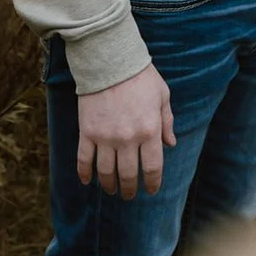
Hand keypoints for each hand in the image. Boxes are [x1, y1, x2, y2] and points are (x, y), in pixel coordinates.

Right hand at [77, 62, 175, 198]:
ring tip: (112, 191)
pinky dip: (85, 174)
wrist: (111, 61)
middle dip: (130, 189)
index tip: (151, 190)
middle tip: (130, 195)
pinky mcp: (88, 132)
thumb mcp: (162, 95)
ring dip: (109, 185)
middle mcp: (128, 138)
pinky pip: (84, 160)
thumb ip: (167, 121)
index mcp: (150, 130)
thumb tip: (171, 144)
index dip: (152, 183)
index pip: (152, 167)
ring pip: (106, 172)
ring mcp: (106, 137)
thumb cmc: (141, 76)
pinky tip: (88, 181)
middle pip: (128, 175)